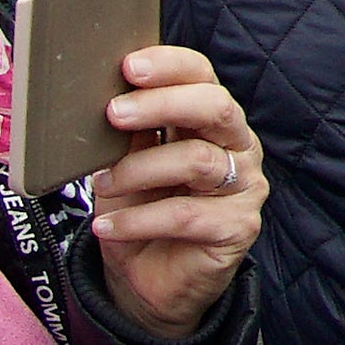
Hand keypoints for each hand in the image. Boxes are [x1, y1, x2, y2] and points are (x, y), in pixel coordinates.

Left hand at [88, 47, 265, 339]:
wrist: (147, 278)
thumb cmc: (139, 208)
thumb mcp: (126, 160)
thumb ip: (128, 126)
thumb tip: (105, 91)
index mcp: (211, 117)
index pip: (202, 75)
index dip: (169, 65)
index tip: (128, 67)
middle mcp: (237, 145)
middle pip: (215, 107)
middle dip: (160, 104)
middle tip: (113, 114)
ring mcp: (244, 186)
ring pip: (196, 161)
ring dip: (137, 169)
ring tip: (100, 182)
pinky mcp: (238, 227)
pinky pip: (185, 216)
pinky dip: (137, 220)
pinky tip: (106, 226)